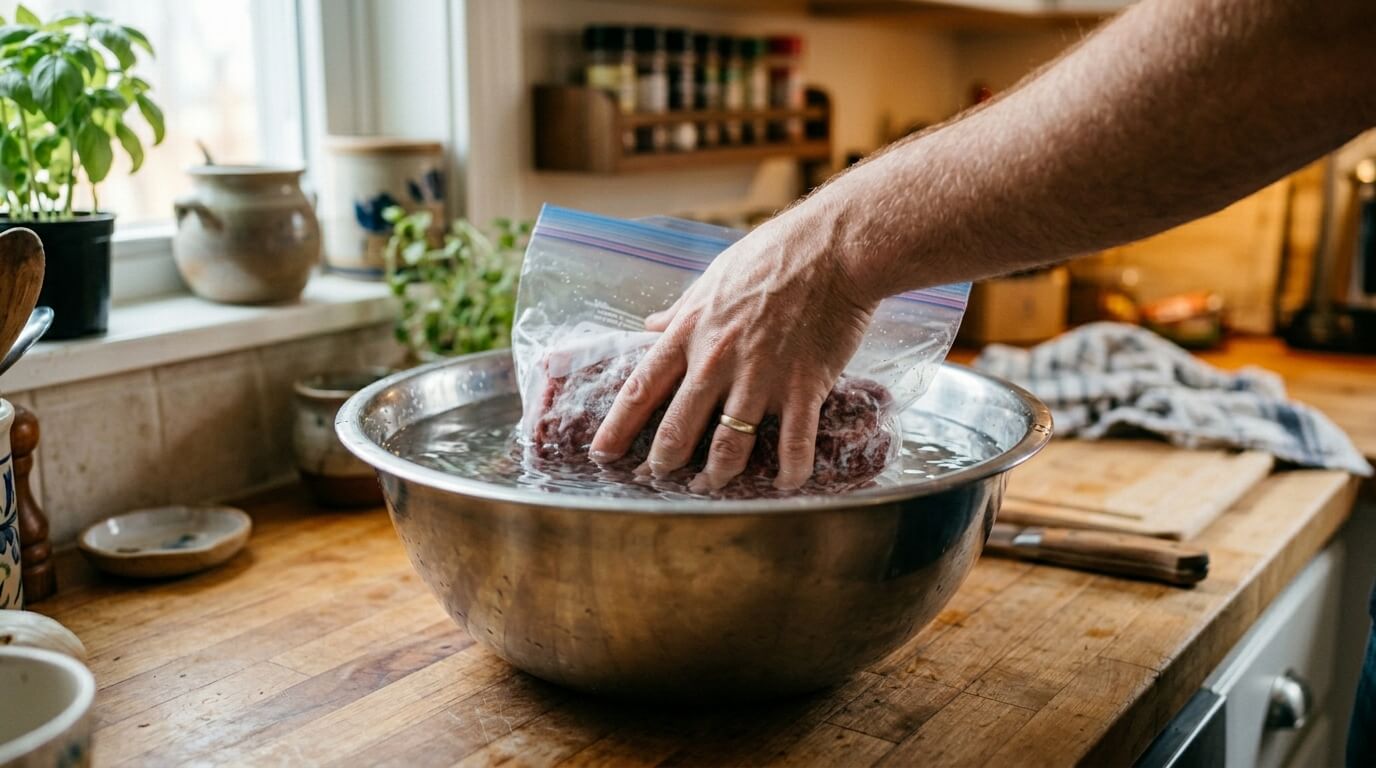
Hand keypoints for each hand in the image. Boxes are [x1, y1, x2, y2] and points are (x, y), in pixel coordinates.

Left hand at [588, 205, 878, 490]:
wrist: (833, 249)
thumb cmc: (771, 257)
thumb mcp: (712, 279)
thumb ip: (680, 311)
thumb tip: (650, 325)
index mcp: (690, 333)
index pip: (641, 389)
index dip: (617, 429)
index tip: (602, 455)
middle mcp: (717, 361)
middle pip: (677, 430)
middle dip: (664, 464)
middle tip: (660, 478)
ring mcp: (760, 378)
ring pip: (728, 448)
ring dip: (717, 475)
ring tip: (713, 484)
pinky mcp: (803, 388)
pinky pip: (793, 445)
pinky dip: (787, 473)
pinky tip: (783, 484)